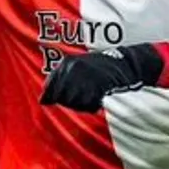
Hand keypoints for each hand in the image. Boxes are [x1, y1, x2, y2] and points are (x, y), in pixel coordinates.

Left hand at [40, 44, 163, 111]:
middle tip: (83, 99)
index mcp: (67, 63)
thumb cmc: (100, 68)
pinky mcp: (98, 85)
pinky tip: (99, 100)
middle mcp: (74, 68)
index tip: (51, 103)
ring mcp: (85, 76)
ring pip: (73, 102)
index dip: (51, 97)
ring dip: (82, 105)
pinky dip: (93, 105)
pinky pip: (88, 103)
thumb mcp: (78, 67)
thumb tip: (42, 101)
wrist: (126, 63)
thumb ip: (61, 81)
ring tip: (92, 98)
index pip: (51, 86)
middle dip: (70, 102)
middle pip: (62, 97)